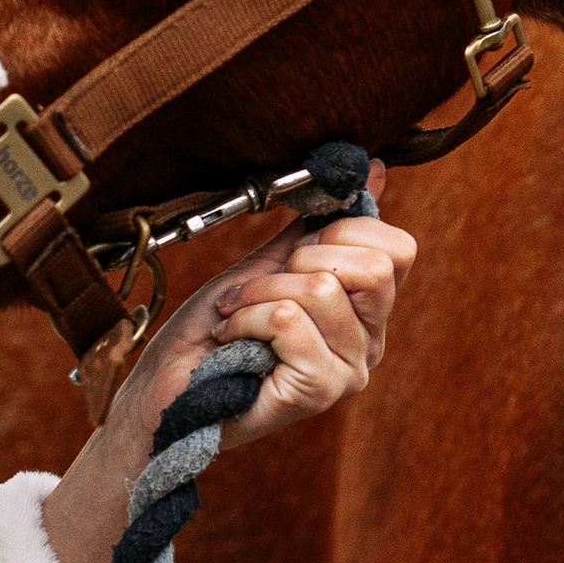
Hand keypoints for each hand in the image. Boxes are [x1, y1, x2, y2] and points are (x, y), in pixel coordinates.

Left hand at [43, 171, 416, 562]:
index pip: (397, 250)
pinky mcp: (315, 392)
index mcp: (368, 314)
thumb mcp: (269, 263)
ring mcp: (347, 374)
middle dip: (299, 260)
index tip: (293, 254)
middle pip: (373, 266)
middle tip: (260, 289)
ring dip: (257, 292)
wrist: (166, 389)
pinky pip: (287, 319)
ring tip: (235, 316)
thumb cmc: (213, 330)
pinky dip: (245, 317)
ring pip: (320, 289)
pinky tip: (231, 339)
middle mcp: (371, 346)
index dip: (340, 233)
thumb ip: (318, 223)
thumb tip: (372, 169)